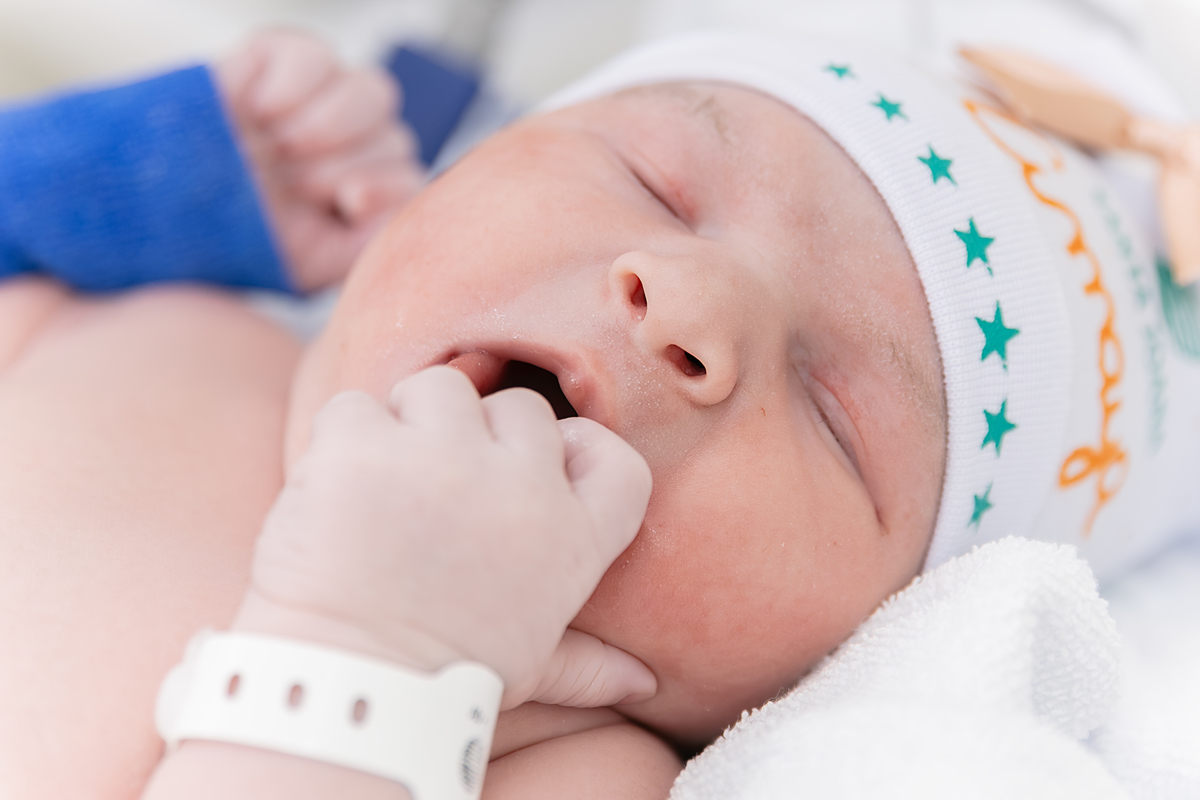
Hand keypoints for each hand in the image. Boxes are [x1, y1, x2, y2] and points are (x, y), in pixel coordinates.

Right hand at [215, 30, 423, 291]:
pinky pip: (314, 57)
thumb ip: (368, 240)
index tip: (344, 202)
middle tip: (289, 184)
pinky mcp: (282, 55)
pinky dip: (289, 89)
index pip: (408, 179)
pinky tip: (258, 113)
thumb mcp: (313, 262)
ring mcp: (324, 95)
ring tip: (276, 150)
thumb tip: (379, 199)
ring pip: (370, 92)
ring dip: (324, 128)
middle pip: (394, 137)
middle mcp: (355, 140)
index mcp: (368, 187)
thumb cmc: (242, 241)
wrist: (166, 218)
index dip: (383, 187)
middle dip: (340, 167)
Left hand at [234, 366, 655, 709]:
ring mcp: (444, 458)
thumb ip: (587, 664)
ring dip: (410, 424)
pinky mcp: (366, 446)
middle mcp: (521, 486)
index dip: (579, 448)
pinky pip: (357, 407)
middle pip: (521, 408)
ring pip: (439, 389)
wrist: (344, 691)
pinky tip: (335, 496)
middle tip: (437, 493)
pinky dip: (341, 442)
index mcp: (572, 540)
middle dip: (479, 436)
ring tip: (384, 488)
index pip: (615, 460)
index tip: (543, 464)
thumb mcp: (527, 668)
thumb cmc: (439, 685)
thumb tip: (642, 683)